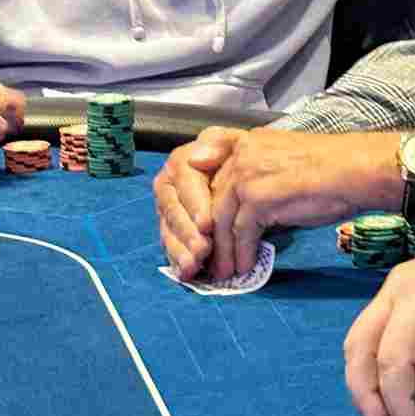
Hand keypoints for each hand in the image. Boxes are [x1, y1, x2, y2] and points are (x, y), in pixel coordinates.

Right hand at [153, 126, 244, 279]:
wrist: (245, 172)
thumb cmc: (243, 159)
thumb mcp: (235, 144)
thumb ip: (220, 143)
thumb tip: (197, 156)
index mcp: (182, 162)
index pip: (185, 184)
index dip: (195, 205)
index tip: (207, 225)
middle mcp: (170, 185)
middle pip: (174, 212)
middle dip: (187, 234)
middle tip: (203, 251)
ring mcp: (169, 208)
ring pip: (170, 231)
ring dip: (181, 251)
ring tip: (194, 266)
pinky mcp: (171, 228)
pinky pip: (171, 245)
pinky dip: (179, 260)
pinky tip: (187, 273)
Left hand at [203, 128, 398, 280]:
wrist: (357, 170)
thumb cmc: (333, 168)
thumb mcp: (286, 160)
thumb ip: (259, 175)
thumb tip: (245, 211)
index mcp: (247, 142)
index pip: (210, 172)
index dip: (202, 203)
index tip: (202, 229)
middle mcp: (241, 154)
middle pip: (211, 200)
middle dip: (208, 233)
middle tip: (208, 257)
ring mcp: (247, 175)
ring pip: (221, 220)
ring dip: (222, 250)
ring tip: (224, 270)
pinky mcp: (257, 198)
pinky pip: (240, 233)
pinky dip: (241, 254)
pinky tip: (244, 266)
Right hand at [343, 212, 414, 415]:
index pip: (393, 356)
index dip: (397, 400)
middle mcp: (398, 288)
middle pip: (360, 347)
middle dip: (365, 393)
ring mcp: (397, 288)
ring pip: (363, 341)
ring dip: (370, 381)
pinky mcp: (403, 296)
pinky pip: (382, 335)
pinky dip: (389, 365)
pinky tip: (413, 390)